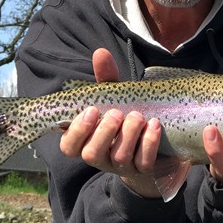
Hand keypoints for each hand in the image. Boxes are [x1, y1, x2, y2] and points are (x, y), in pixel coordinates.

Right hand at [59, 48, 162, 197]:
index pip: (68, 146)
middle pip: (92, 155)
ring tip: (137, 116)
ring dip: (128, 135)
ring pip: (119, 158)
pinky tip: (154, 125)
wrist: (153, 140)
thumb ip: (106, 77)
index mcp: (86, 141)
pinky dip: (149, 143)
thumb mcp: (114, 96)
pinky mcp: (144, 170)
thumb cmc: (124, 115)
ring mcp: (122, 166)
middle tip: (116, 113)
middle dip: (104, 132)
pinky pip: (144, 162)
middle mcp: (101, 156)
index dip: (77, 132)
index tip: (92, 111)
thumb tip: (100, 52)